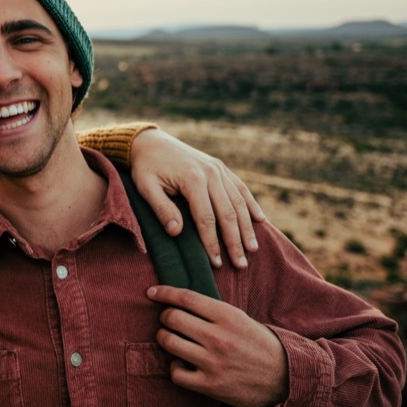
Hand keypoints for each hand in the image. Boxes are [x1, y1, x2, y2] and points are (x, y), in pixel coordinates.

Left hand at [129, 129, 262, 267]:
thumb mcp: (146, 188)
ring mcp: (219, 169)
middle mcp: (211, 173)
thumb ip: (162, 209)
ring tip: (253, 249)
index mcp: (193, 179)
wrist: (150, 141)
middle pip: (228, 213)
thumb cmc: (146, 167)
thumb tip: (177, 232)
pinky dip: (252, 204)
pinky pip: (241, 188)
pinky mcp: (221, 167)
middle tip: (241, 264)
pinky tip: (260, 220)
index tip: (216, 263)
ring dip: (247, 227)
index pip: (206, 218)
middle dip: (235, 241)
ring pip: (239, 202)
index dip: (212, 243)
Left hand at [147, 285, 287, 406]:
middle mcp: (219, 337)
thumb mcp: (239, 319)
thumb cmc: (257, 344)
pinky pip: (175, 373)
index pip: (186, 298)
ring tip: (171, 339)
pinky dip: (174, 367)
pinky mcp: (210, 385)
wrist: (284, 377)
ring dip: (164, 339)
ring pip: (169, 342)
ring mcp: (213, 362)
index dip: (164, 293)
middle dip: (165, 317)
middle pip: (172, 318)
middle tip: (168, 320)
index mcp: (227, 316)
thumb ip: (211, 311)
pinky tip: (182, 364)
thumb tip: (177, 301)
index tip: (152, 292)